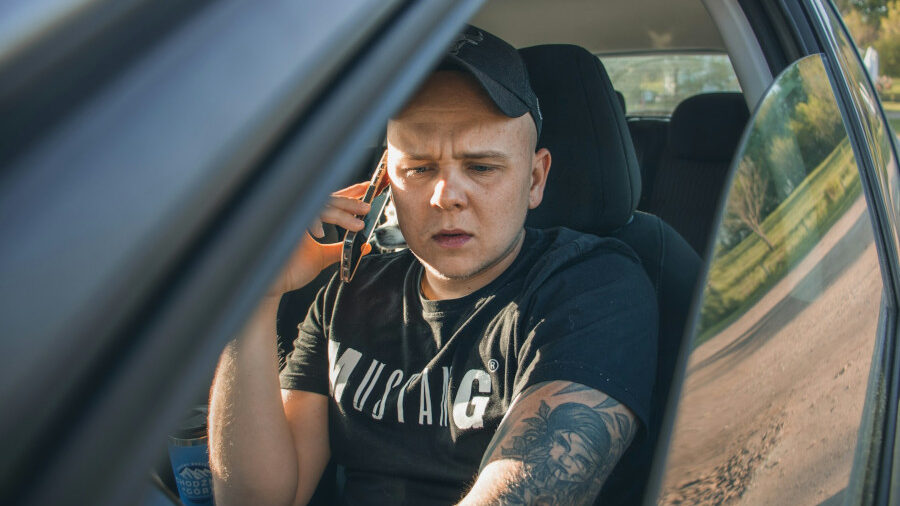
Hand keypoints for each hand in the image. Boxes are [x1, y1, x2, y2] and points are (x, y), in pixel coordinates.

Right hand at [266, 182, 372, 297]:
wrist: (274, 285)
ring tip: (357, 224)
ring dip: (339, 214)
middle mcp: (301, 214)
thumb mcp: (324, 257)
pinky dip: (312, 223)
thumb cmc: (292, 270)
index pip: (332, 200)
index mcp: (309, 218)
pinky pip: (301, 217)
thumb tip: (364, 245)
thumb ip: (342, 250)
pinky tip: (321, 233)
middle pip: (328, 199)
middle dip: (349, 202)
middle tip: (367, 207)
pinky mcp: (283, 225)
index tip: (368, 190)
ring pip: (319, 207)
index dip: (350, 193)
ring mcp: (292, 218)